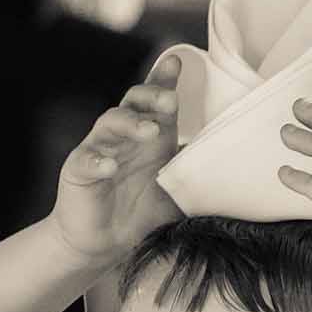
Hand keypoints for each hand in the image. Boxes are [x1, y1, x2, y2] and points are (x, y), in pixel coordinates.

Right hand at [51, 53, 180, 261]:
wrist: (104, 247)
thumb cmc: (140, 216)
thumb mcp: (177, 195)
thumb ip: (197, 178)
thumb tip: (233, 171)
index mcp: (148, 137)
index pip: (154, 101)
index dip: (163, 79)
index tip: (177, 64)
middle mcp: (123, 137)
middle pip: (133, 102)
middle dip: (151, 96)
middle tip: (170, 102)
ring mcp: (98, 150)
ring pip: (109, 122)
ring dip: (130, 123)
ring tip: (149, 131)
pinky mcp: (77, 171)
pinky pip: (85, 159)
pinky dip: (97, 161)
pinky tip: (109, 168)